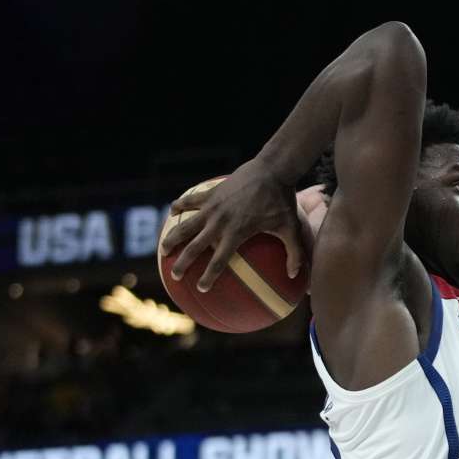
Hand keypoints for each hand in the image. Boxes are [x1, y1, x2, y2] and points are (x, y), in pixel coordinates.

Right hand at [159, 157, 306, 291]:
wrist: (272, 170)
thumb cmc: (283, 201)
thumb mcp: (292, 228)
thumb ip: (295, 253)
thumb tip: (295, 275)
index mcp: (237, 233)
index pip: (219, 261)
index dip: (209, 276)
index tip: (202, 289)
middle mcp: (220, 222)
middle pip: (195, 247)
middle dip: (183, 262)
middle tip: (175, 275)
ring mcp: (213, 207)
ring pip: (185, 225)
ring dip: (172, 238)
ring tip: (163, 249)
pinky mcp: (211, 192)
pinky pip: (190, 200)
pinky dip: (180, 205)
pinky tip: (173, 211)